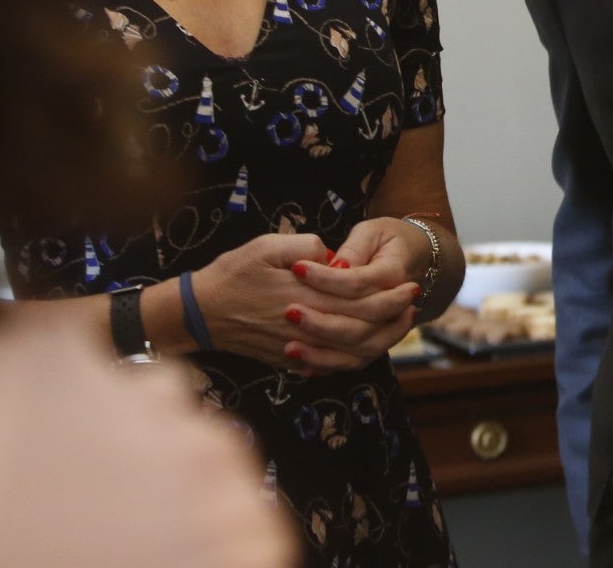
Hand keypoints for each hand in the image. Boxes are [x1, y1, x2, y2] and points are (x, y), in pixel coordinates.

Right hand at [194, 232, 414, 373]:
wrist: (198, 314)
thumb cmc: (232, 274)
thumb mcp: (266, 245)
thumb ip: (304, 245)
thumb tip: (333, 255)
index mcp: (304, 296)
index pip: (358, 301)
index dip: (389, 294)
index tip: (409, 283)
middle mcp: (305, 328)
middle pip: (362, 329)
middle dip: (393, 316)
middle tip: (414, 301)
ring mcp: (298, 349)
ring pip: (351, 354)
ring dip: (382, 340)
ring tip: (401, 323)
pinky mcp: (290, 361)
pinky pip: (331, 367)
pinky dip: (355, 359)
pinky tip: (370, 345)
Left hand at [285, 217, 430, 370]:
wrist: (411, 256)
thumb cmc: (385, 239)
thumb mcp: (371, 232)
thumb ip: (354, 248)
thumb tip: (335, 265)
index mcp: (394, 274)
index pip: (358, 283)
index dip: (327, 279)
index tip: (297, 269)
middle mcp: (396, 308)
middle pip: (360, 326)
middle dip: (322, 322)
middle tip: (289, 311)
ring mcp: (387, 328)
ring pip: (359, 351)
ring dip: (323, 353)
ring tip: (290, 348)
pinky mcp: (375, 341)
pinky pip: (354, 361)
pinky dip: (328, 365)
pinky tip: (301, 363)